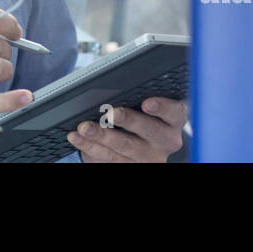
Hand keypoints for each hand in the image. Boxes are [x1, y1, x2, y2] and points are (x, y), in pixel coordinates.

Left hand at [67, 97, 186, 161]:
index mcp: (173, 121)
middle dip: (128, 121)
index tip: (147, 103)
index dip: (162, 108)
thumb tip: (112, 85)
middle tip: (111, 114)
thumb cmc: (141, 112)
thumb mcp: (145, 102)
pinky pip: (109, 158)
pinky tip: (77, 137)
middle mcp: (166, 141)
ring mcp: (149, 157)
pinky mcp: (131, 166)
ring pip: (125, 147)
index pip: (175, 113)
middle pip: (149, 131)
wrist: (138, 141)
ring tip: (84, 127)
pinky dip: (90, 146)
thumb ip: (138, 95)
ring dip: (101, 136)